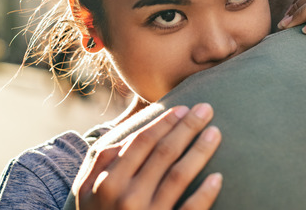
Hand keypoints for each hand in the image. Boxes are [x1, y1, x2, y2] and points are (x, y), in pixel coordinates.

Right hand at [76, 103, 221, 209]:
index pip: (142, 142)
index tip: (184, 108)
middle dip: (187, 127)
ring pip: (180, 175)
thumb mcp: (86, 194)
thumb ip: (100, 162)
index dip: (165, 122)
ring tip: (216, 133)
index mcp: (107, 183)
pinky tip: (218, 177)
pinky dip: (205, 193)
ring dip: (200, 150)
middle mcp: (125, 198)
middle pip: (164, 153)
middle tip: (206, 109)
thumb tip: (126, 134)